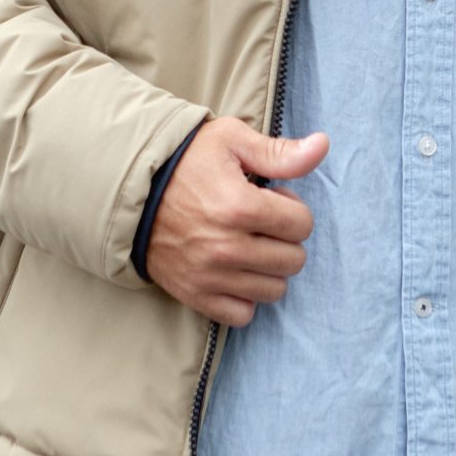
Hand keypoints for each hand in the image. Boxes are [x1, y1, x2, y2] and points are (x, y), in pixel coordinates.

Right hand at [144, 116, 328, 325]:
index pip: (302, 225)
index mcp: (240, 206)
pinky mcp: (194, 295)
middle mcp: (227, 246)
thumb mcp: (232, 141)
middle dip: (285, 239)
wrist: (133, 190)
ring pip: (274, 290)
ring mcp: (209, 275)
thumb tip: (323, 146)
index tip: (274, 200)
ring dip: (269, 268)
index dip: (293, 209)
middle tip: (262, 222)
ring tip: (250, 245)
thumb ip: (280, 152)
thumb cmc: (187, 161)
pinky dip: (245, 297)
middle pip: (294, 260)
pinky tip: (236, 271)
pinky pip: (243, 315)